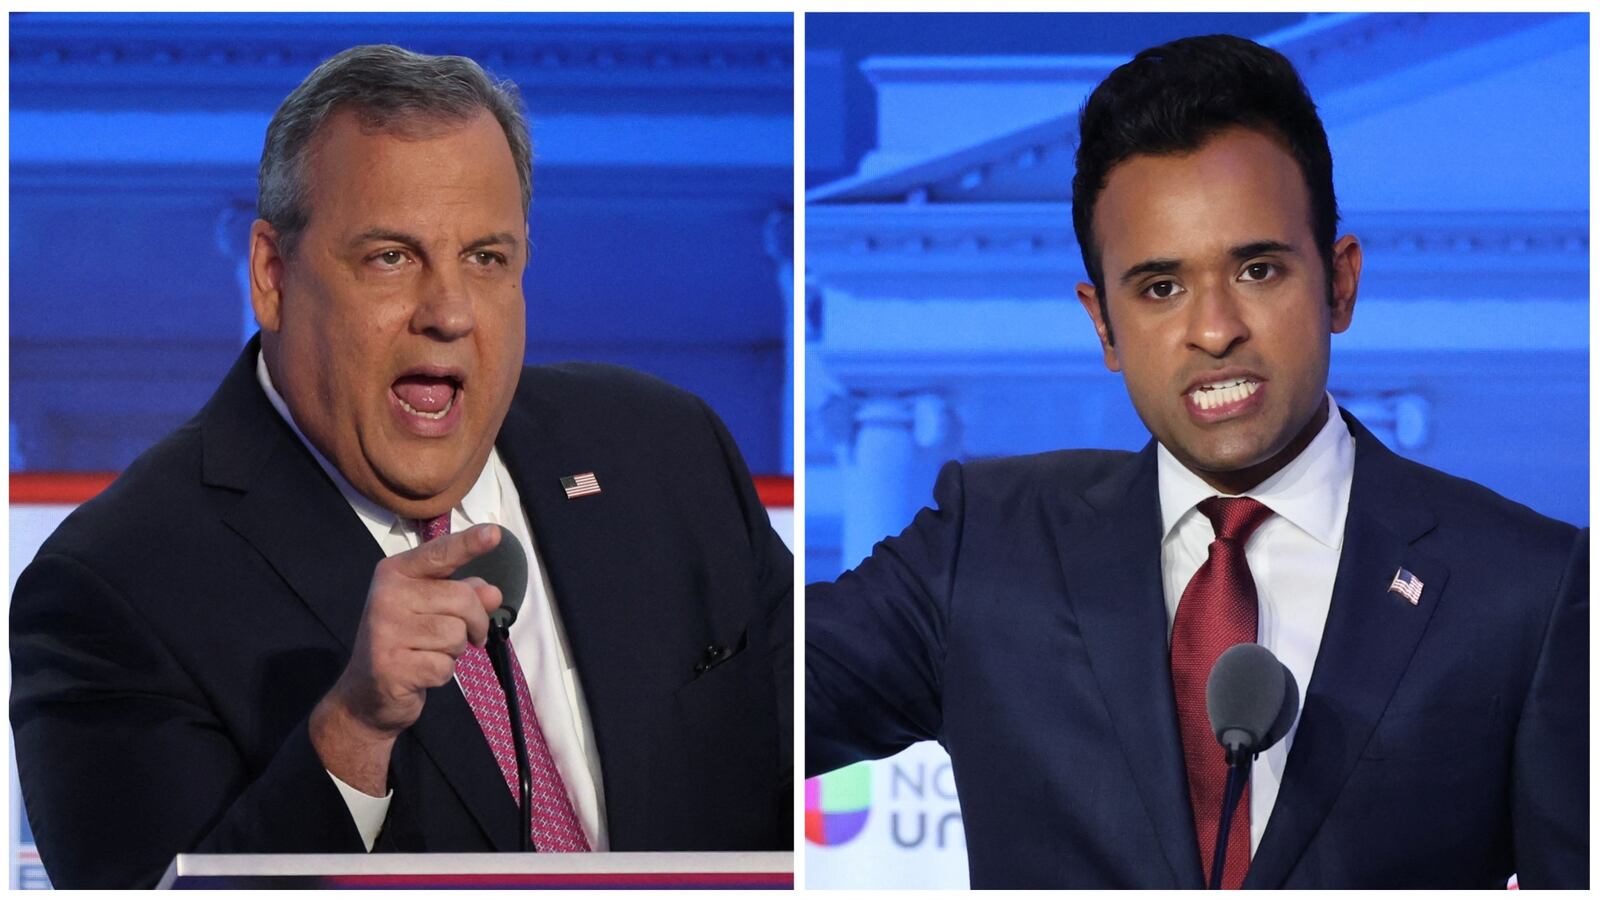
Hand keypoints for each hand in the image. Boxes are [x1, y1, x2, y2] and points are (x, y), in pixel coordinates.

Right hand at [311, 523, 503, 792]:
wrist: (366, 694)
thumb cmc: (406, 642)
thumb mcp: (433, 611)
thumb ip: (463, 595)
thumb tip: (492, 593)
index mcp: (396, 573)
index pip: (440, 554)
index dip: (469, 543)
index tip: (495, 533)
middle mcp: (387, 596)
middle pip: (462, 599)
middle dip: (475, 622)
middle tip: (467, 637)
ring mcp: (386, 631)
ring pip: (456, 634)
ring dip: (455, 650)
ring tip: (430, 653)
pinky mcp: (391, 666)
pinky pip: (444, 666)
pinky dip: (442, 674)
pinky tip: (420, 672)